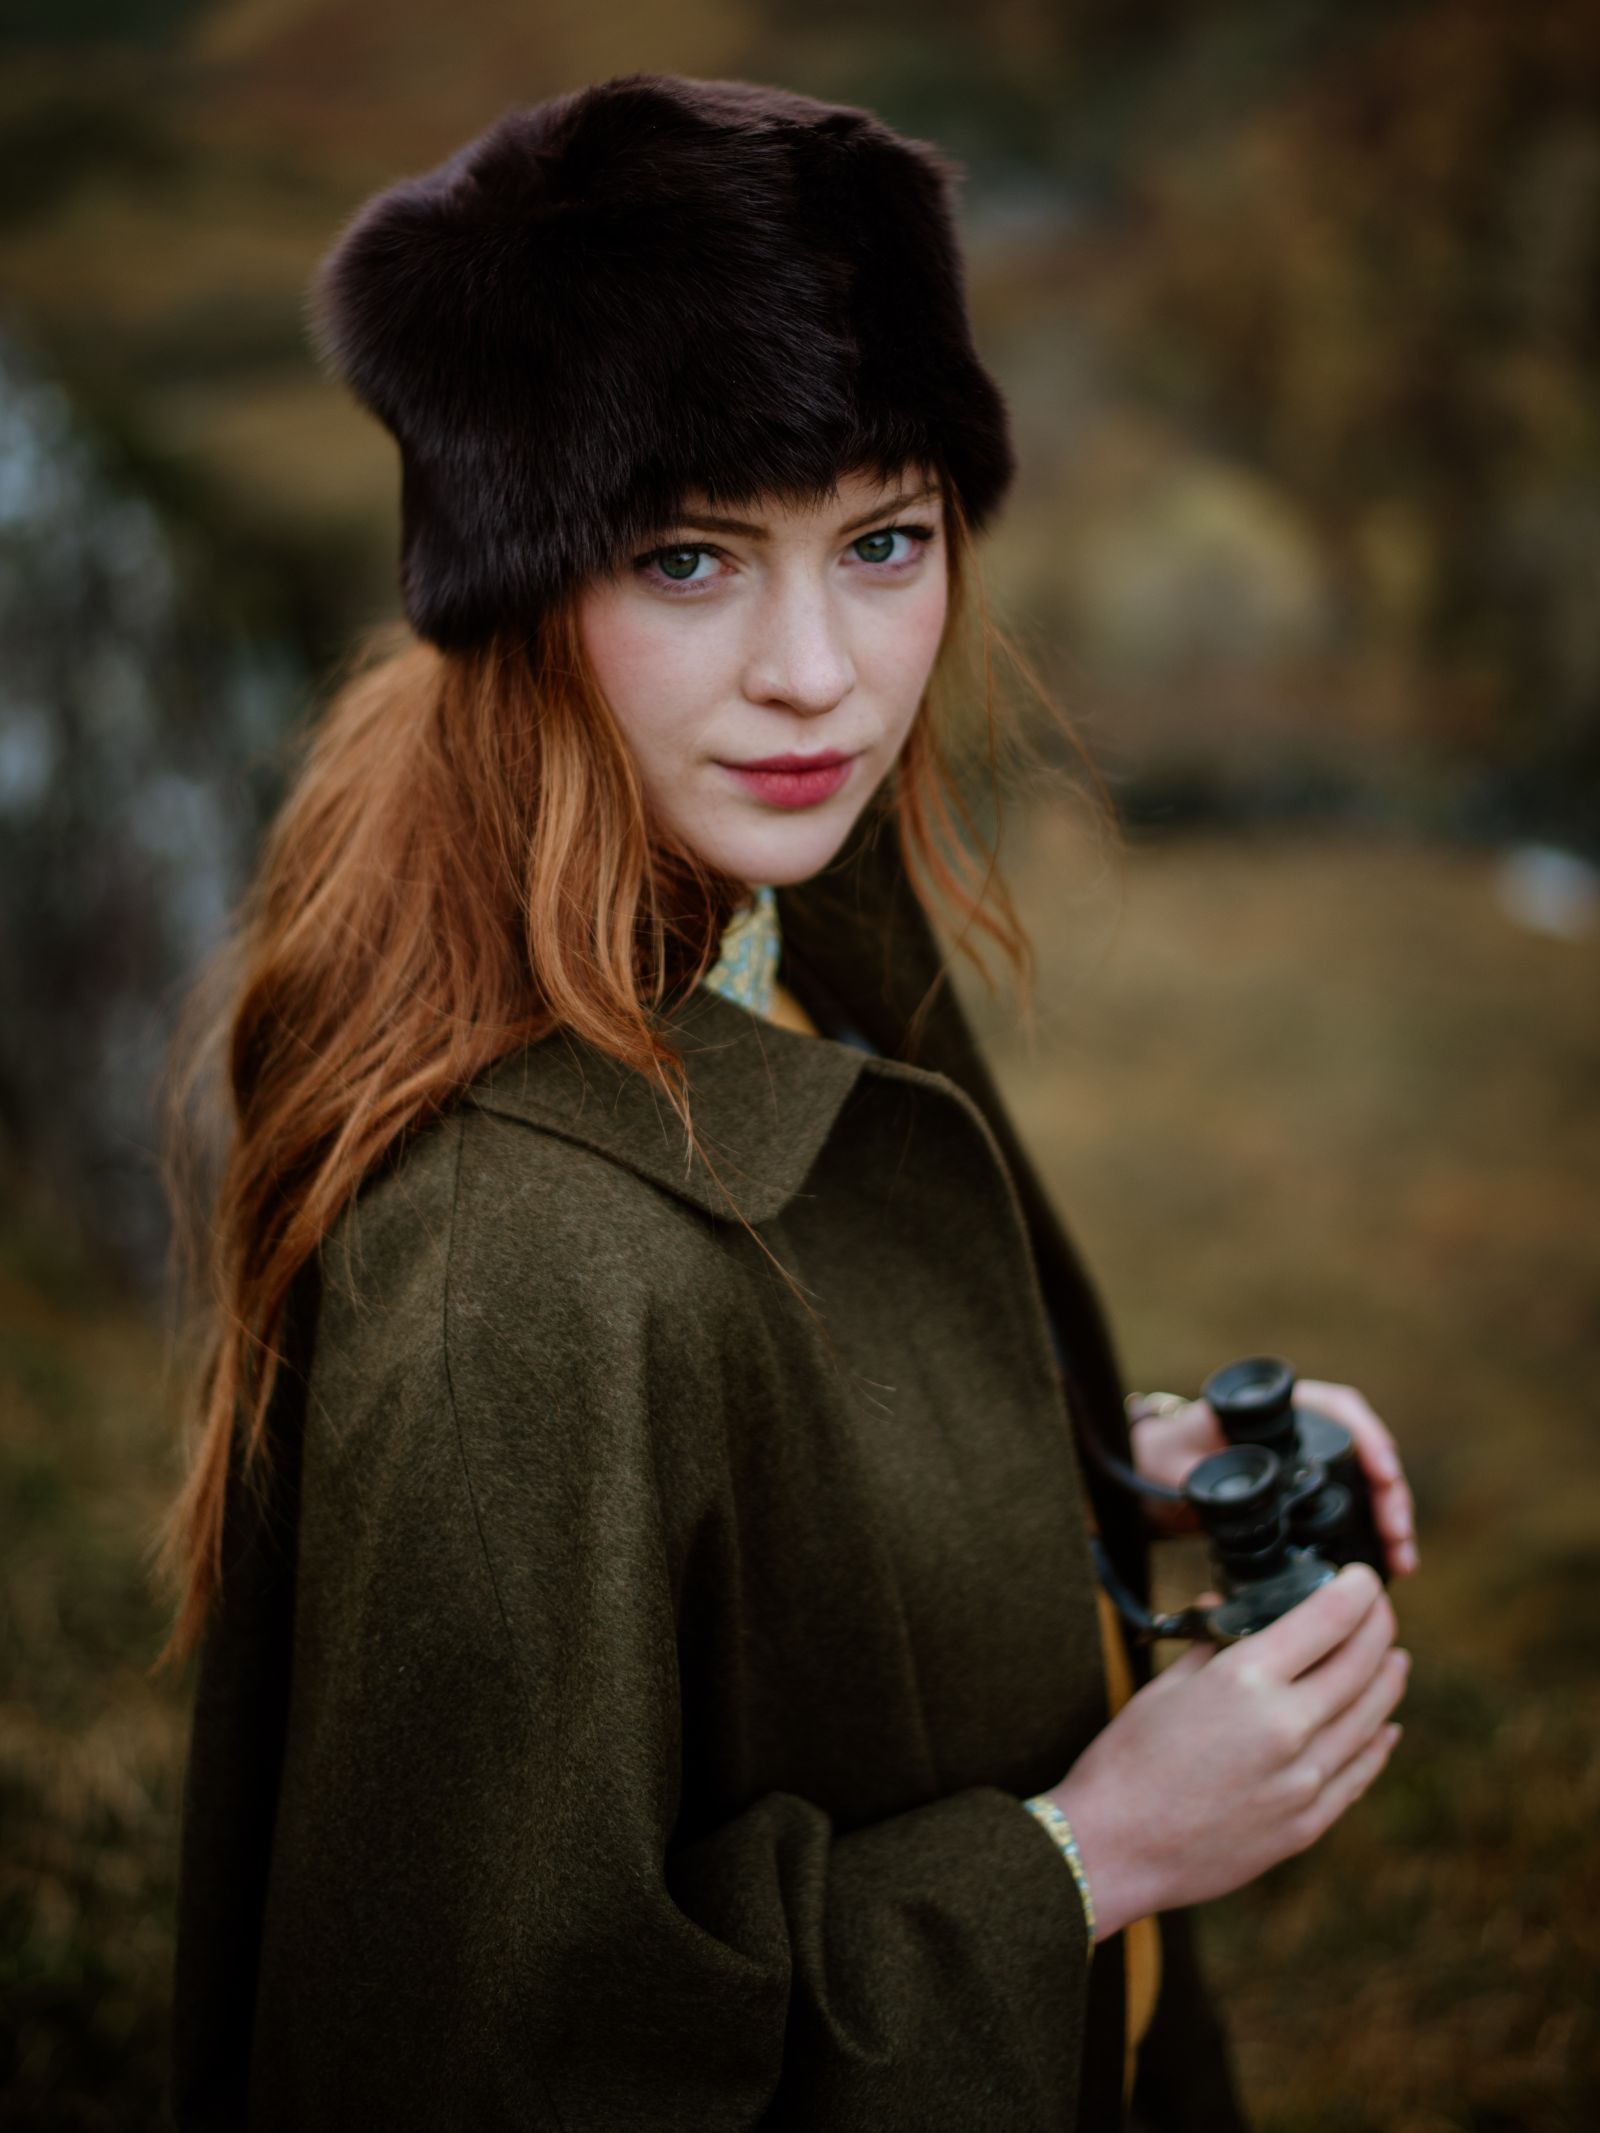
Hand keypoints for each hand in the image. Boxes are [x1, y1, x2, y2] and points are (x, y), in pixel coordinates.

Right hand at [1048, 1562, 1408, 1936]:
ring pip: (1372, 1718)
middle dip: (1379, 1628)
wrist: (1116, 1847)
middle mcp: (1286, 1726)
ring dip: (1388, 1681)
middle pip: (1361, 1664)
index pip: (1327, 1619)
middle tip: (1381, 1610)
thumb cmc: (1129, 1757)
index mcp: (1246, 1680)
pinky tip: (1386, 1727)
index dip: (1356, 1590)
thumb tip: (1227, 1607)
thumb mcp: (1166, 1684)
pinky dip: (1379, 1744)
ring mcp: (1303, 1780)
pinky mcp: (1307, 1824)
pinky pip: (1359, 1774)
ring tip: (1396, 1659)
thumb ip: (1211, 1643)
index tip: (1363, 1576)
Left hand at [1128, 1380, 1418, 1577]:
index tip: (1383, 1471)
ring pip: (1367, 1484)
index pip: (1338, 1407)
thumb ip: (1202, 1468)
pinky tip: (1388, 1563)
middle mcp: (1303, 1431)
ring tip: (1403, 1559)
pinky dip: (1373, 1533)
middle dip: (1390, 1493)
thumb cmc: (1167, 1455)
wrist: (1157, 1477)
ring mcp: (1313, 1463)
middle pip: (1364, 1452)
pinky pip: (1355, 1507)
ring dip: (1389, 1519)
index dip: (1368, 1436)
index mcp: (1277, 1409)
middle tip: (1397, 1534)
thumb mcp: (1179, 1457)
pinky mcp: (1314, 1494)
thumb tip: (1233, 1488)